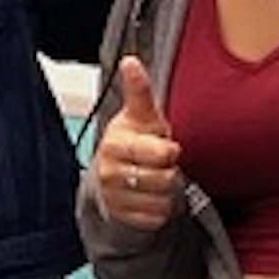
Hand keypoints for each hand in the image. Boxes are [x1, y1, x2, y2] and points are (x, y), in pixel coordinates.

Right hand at [86, 55, 183, 231]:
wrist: (115, 176)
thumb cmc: (135, 141)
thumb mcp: (140, 116)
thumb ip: (138, 91)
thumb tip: (130, 61)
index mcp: (115, 143)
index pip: (159, 153)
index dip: (169, 151)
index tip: (165, 147)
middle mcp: (110, 172)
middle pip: (163, 179)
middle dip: (169, 172)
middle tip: (159, 164)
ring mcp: (114, 197)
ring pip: (162, 200)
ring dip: (166, 192)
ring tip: (155, 179)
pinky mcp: (122, 218)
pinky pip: (156, 217)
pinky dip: (160, 209)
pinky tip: (150, 197)